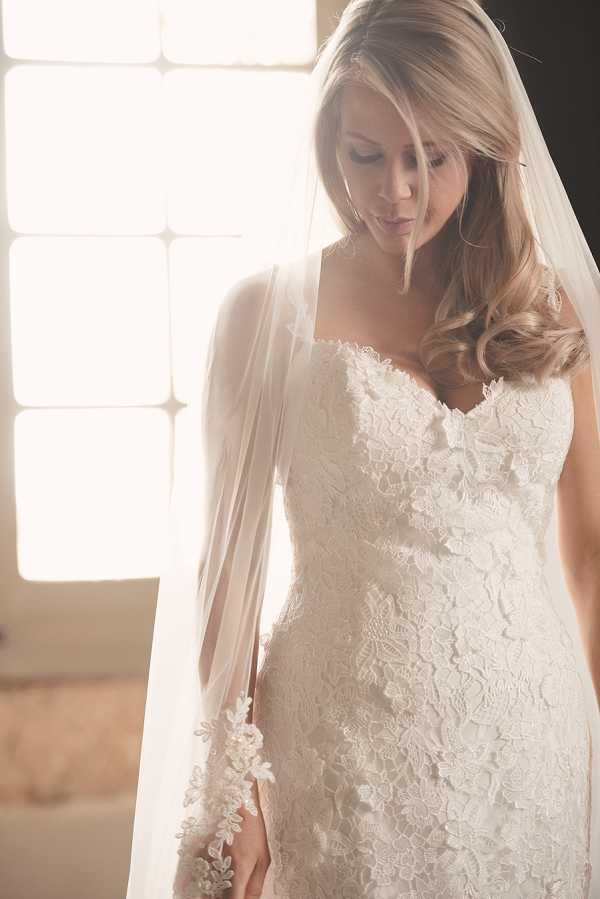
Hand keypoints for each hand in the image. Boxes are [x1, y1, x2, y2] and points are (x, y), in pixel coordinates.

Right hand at [175, 780, 270, 898]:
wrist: (236, 802)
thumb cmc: (253, 830)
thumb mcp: (263, 859)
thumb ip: (255, 887)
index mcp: (239, 871)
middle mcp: (219, 868)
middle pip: (216, 898)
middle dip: (223, 898)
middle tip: (232, 891)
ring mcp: (207, 861)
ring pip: (205, 890)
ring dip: (212, 893)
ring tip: (224, 883)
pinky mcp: (198, 854)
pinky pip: (197, 876)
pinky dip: (203, 881)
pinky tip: (211, 878)